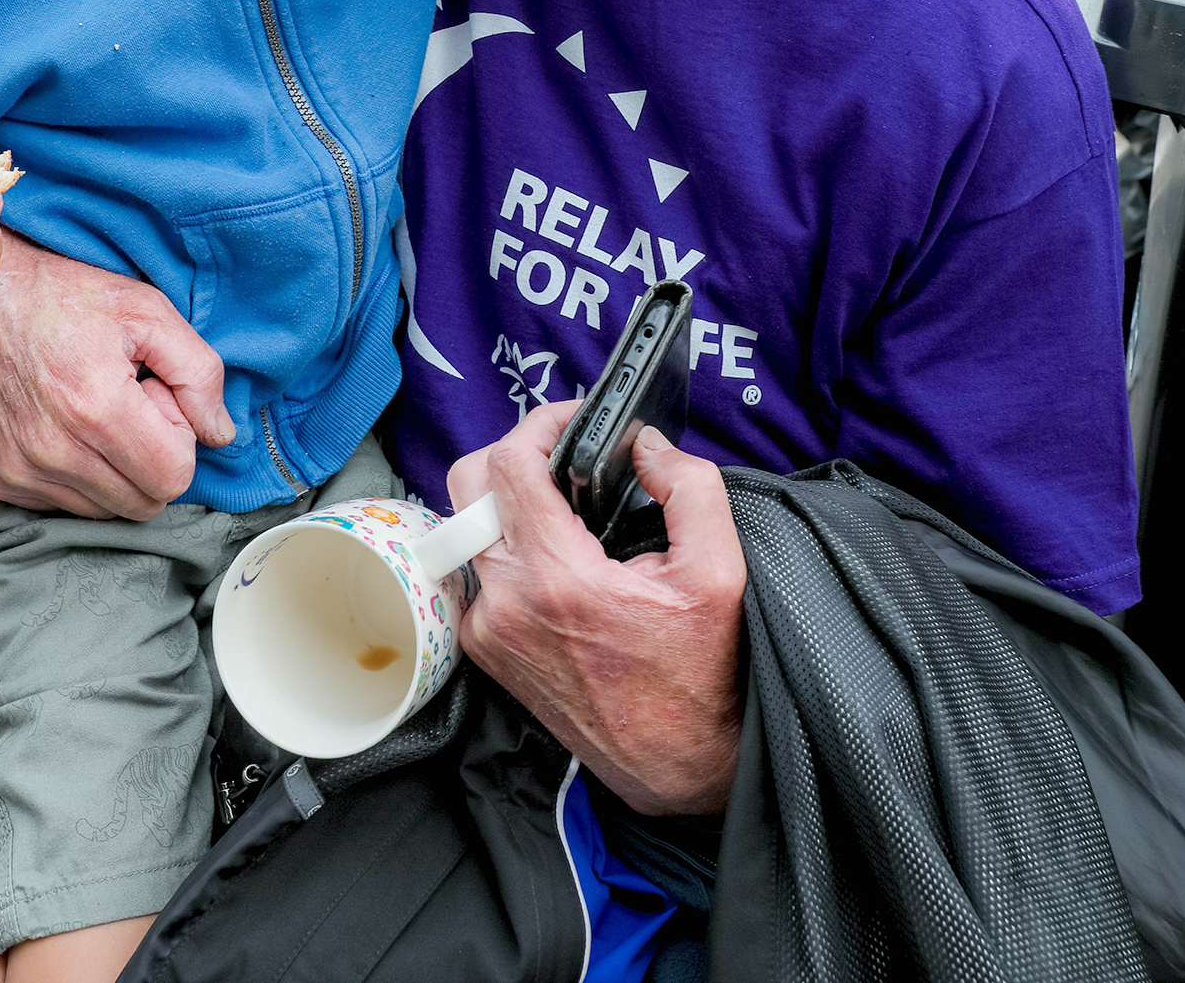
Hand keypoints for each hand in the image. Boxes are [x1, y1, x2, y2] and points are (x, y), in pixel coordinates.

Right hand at [0, 232, 234, 520]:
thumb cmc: (67, 296)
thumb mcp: (149, 310)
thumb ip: (199, 373)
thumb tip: (220, 434)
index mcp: (97, 409)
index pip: (172, 478)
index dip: (178, 439)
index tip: (155, 396)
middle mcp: (53, 452)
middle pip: (143, 504)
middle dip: (151, 459)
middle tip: (130, 405)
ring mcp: (19, 472)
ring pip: (105, 511)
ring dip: (115, 470)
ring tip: (96, 412)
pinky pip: (63, 506)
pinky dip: (78, 476)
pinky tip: (67, 427)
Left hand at [448, 402, 746, 815]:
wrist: (683, 764)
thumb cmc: (703, 673)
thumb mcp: (719, 571)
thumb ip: (688, 487)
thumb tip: (647, 444)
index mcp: (558, 578)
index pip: (508, 465)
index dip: (540, 424)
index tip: (575, 421)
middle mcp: (506, 603)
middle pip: (467, 485)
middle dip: (510, 454)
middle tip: (561, 457)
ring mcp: (487, 631)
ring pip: (464, 528)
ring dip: (503, 502)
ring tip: (562, 506)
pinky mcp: (485, 652)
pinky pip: (475, 572)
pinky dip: (504, 549)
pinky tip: (552, 557)